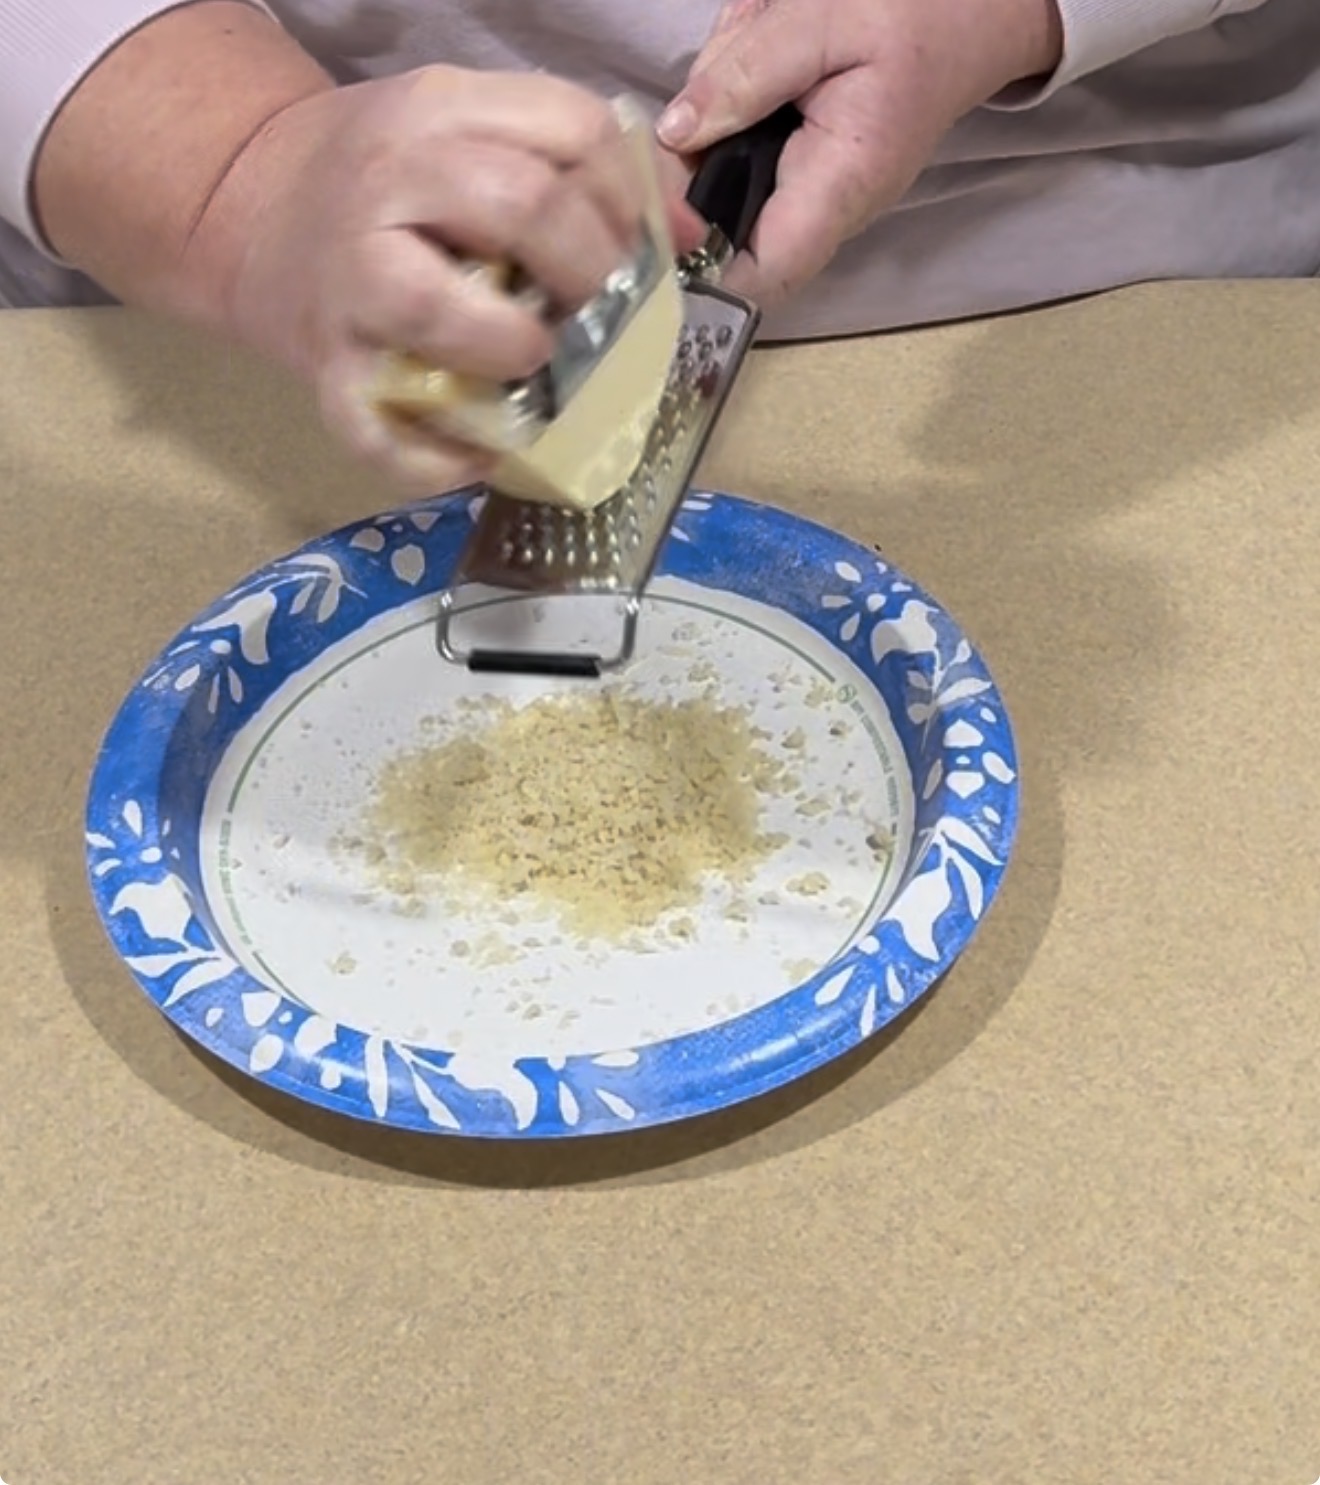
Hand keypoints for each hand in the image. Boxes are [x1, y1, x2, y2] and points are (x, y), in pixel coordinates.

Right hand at [190, 67, 705, 490]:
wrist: (257, 216)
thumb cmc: (396, 190)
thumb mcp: (474, 136)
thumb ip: (576, 168)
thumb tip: (686, 231)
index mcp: (439, 115)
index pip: (570, 131)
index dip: (627, 197)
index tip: (634, 246)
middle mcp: (388, 187)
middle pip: (519, 206)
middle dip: (589, 268)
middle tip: (597, 309)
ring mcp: (349, 285)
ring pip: (435, 308)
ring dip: (511, 345)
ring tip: (534, 361)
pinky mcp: (327, 375)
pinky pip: (384, 434)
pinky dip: (444, 460)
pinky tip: (481, 452)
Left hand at [657, 0, 1062, 303]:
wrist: (974, 7)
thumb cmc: (916, 9)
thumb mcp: (822, 18)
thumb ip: (744, 75)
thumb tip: (676, 133)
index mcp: (842, 182)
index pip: (760, 276)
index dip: (699, 272)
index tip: (654, 226)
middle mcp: (830, 210)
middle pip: (728, 239)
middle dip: (690, 184)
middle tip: (689, 111)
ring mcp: (818, 198)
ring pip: (728, 197)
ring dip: (709, 138)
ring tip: (744, 59)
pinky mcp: (806, 175)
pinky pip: (745, 169)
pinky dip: (728, 122)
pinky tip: (749, 71)